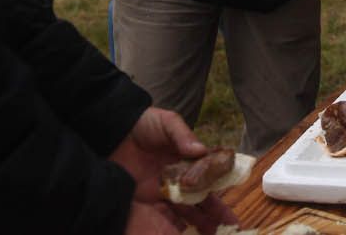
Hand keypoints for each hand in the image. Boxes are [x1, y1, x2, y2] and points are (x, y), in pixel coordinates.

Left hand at [110, 108, 238, 233]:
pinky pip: (167, 215)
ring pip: (189, 208)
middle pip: (203, 195)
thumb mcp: (166, 122)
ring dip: (202, 221)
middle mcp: (181, 176)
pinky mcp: (150, 199)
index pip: (209, 172)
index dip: (221, 183)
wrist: (113, 133)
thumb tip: (200, 149)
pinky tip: (190, 232)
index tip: (231, 191)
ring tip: (215, 232)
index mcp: (189, 157)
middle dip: (217, 210)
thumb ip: (182, 134)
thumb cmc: (144, 123)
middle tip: (231, 224)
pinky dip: (178, 226)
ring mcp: (166, 189)